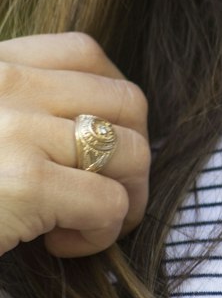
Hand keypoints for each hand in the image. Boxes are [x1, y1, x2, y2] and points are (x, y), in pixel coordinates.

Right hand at [0, 33, 149, 258]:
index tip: (96, 147)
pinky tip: (58, 244)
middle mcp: (6, 84)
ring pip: (132, 153)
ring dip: (122, 200)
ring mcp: (17, 129)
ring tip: (78, 223)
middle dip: (132, 158)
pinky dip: (100, 234)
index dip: (113, 105)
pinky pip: (111, 204)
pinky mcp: (27, 182)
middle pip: (128, 103)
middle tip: (101, 196)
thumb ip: (25, 105)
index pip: (86, 53)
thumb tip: (99, 124)